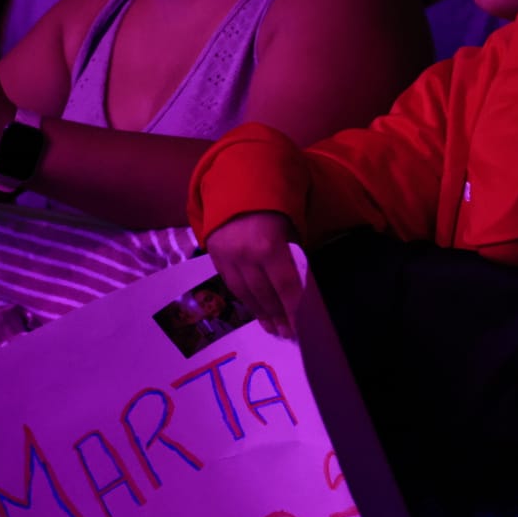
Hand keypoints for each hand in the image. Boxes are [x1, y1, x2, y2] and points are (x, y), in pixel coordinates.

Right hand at [203, 213, 303, 339]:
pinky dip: (246, 301)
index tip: (301, 326)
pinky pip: (232, 286)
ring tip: (273, 328)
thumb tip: (301, 285)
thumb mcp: (290, 225)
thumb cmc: (273, 203)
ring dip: (262, 314)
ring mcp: (228, 258)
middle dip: (279, 316)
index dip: (294, 309)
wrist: (235, 182)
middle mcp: (246, 256)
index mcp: (269, 246)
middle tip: (288, 333)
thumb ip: (293, 253)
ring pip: (247, 294)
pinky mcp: (216, 258)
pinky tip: (256, 310)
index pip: (286, 286)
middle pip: (266, 294)